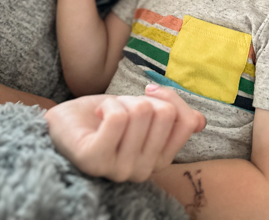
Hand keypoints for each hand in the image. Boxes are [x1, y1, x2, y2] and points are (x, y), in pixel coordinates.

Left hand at [45, 90, 205, 181]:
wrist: (68, 120)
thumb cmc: (109, 114)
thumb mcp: (149, 109)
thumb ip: (176, 115)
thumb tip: (200, 121)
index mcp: (160, 160)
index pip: (187, 121)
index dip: (169, 97)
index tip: (149, 95)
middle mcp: (144, 172)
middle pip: (164, 113)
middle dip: (142, 99)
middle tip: (124, 109)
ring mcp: (120, 170)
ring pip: (141, 112)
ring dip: (121, 102)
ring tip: (107, 114)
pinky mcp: (96, 160)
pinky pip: (118, 117)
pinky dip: (108, 105)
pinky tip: (97, 116)